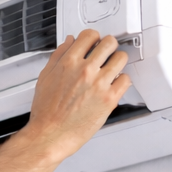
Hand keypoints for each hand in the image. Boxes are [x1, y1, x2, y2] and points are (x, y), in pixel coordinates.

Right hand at [25, 29, 131, 159]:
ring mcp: (99, 84)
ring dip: (118, 62)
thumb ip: (58, 57)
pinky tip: (114, 85)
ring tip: (113, 69)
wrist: (50, 135)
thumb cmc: (46, 113)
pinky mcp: (109, 99)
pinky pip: (126, 80)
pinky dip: (122, 81)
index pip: (90, 35)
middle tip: (108, 55)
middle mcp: (85, 70)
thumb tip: (69, 42)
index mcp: (68, 62)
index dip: (94, 38)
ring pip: (121, 58)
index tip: (95, 44)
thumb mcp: (45, 78)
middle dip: (109, 47)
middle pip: (109, 43)